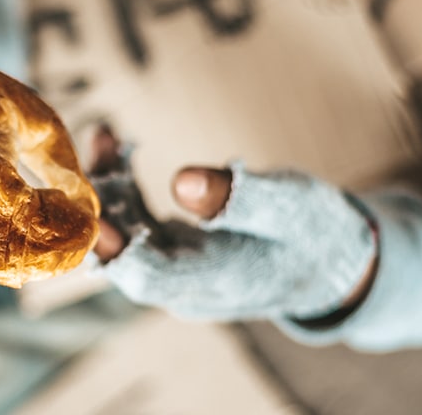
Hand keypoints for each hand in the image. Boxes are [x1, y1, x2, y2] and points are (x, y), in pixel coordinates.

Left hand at [97, 164, 377, 321]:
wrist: (331, 261)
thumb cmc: (316, 231)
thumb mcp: (290, 206)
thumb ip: (238, 197)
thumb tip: (181, 181)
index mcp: (215, 282)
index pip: (151, 276)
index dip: (117, 249)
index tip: (91, 217)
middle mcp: (184, 285)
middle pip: (123, 254)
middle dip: (99, 205)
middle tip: (90, 156)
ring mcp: (174, 270)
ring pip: (121, 234)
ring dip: (106, 187)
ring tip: (103, 136)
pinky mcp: (170, 250)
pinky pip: (132, 220)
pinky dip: (120, 186)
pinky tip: (113, 144)